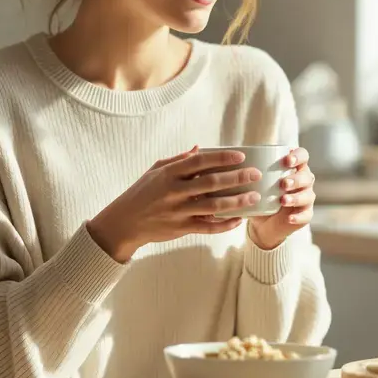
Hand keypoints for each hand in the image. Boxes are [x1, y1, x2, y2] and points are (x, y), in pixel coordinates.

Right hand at [86, 146, 262, 262]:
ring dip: (236, 202)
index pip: (199, 161)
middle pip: (211, 183)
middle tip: (254, 174)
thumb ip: (177, 160)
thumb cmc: (140, 193)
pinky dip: (224, 225)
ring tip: (254, 197)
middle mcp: (173, 192)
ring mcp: (177, 212)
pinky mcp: (180, 229)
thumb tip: (199, 148)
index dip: (221, 158)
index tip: (240, 156)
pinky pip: (207, 228)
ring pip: (213, 207)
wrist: (123, 223)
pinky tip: (238, 220)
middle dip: (236, 178)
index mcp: (168, 174)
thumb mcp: (154, 171)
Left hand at [248, 147, 314, 250]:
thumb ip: (250, 172)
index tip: (286, 161)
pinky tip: (289, 218)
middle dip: (296, 179)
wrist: (263, 224)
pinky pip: (306, 215)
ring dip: (296, 197)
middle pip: (307, 176)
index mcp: (294, 168)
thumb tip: (233, 161)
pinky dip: (298, 217)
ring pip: (308, 195)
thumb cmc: (260, 197)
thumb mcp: (254, 183)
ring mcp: (306, 199)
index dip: (298, 156)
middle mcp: (303, 181)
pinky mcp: (305, 215)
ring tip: (283, 200)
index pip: (303, 156)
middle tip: (283, 184)